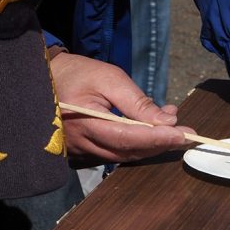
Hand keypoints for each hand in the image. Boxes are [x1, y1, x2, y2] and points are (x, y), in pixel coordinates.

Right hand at [50, 51, 192, 163]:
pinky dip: (137, 144)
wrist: (45, 79)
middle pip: (129, 152)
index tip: (183, 135)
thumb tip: (166, 121)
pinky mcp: (85, 152)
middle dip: (160, 143)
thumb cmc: (77, 74)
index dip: (158, 138)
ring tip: (171, 125)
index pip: (128, 138)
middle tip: (185, 133)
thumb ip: (136, 101)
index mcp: (84, 123)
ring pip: (125, 156)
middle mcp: (82, 144)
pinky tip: (151, 129)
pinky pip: (116, 153)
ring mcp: (82, 151)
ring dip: (151, 144)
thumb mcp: (109, 78)